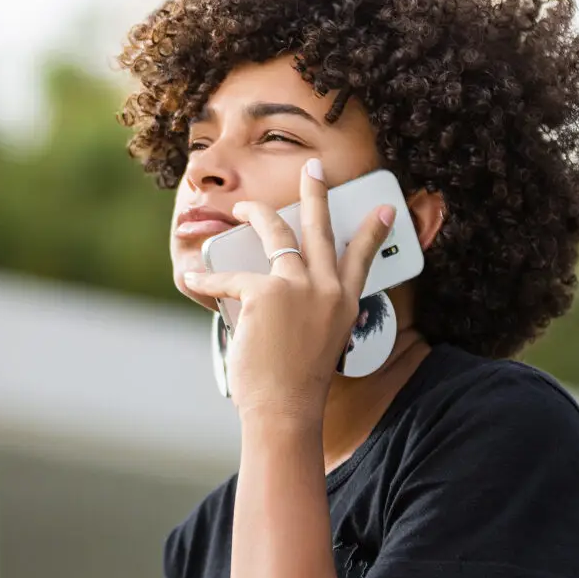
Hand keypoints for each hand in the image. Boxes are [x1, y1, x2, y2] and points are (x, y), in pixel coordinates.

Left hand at [184, 159, 394, 422]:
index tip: (385, 209)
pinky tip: (192, 277)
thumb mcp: (321, 341)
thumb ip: (310, 309)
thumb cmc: (296, 384)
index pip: (363, 256)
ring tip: (241, 209)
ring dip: (255, 215)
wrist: (286, 409)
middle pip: (320, 227)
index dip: (373, 231)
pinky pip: (229, 277)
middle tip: (314, 168)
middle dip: (316, 192)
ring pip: (275, 235)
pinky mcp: (264, 294)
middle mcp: (326, 288)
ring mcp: (297, 287)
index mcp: (344, 301)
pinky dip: (206, 279)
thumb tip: (276, 284)